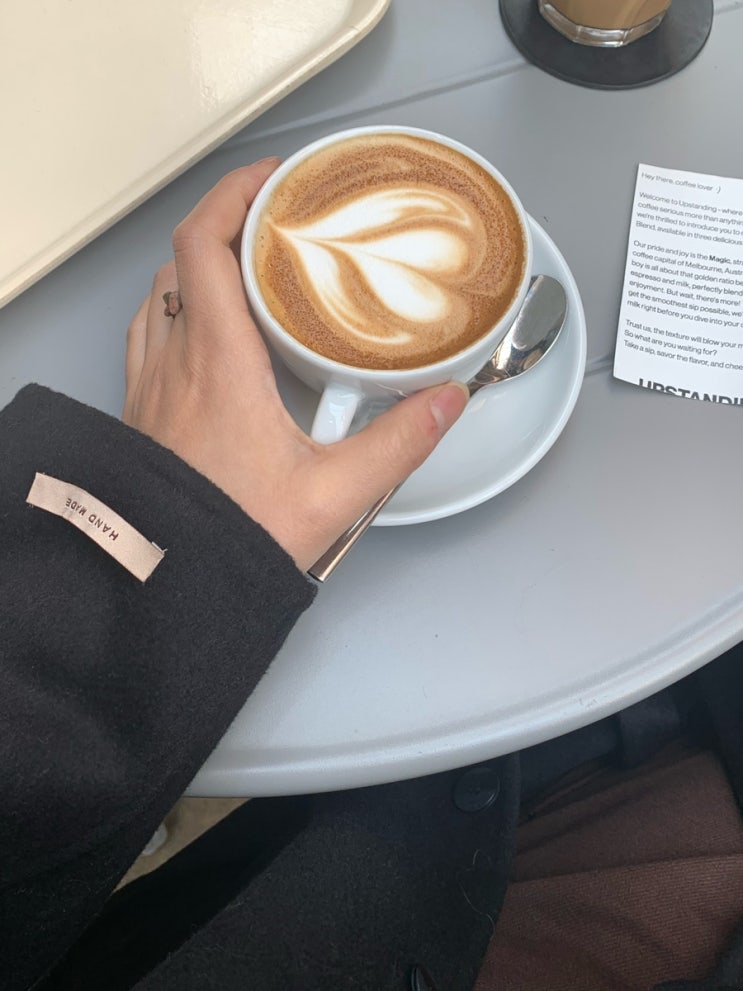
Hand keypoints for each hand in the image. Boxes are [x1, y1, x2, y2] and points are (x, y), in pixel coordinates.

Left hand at [123, 162, 467, 570]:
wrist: (170, 584)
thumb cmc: (237, 538)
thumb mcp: (333, 493)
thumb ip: (397, 443)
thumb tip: (445, 402)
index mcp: (219, 364)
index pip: (205, 245)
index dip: (233, 194)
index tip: (273, 179)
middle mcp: (174, 363)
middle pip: (183, 259)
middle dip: (227, 224)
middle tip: (276, 226)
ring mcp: (151, 386)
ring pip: (160, 293)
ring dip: (198, 266)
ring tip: (247, 271)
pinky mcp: (144, 412)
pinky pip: (149, 334)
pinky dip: (177, 308)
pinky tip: (209, 332)